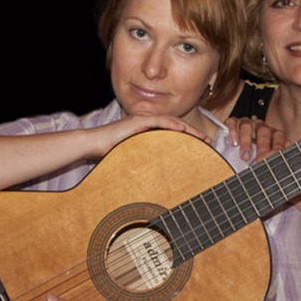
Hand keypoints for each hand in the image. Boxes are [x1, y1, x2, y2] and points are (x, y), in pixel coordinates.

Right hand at [94, 113, 212, 157]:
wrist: (92, 144)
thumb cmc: (108, 153)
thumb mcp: (131, 157)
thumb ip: (144, 162)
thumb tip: (157, 179)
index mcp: (148, 131)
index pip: (172, 132)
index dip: (188, 137)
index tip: (201, 146)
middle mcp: (147, 124)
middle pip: (176, 126)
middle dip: (194, 133)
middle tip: (208, 141)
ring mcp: (142, 120)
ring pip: (171, 122)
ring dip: (188, 129)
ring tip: (201, 136)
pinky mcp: (137, 121)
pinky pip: (158, 121)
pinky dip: (171, 124)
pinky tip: (183, 129)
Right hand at [223, 117, 288, 160]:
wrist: (231, 156)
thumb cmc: (251, 158)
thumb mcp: (264, 159)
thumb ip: (275, 155)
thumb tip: (287, 150)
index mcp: (271, 134)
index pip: (278, 135)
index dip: (278, 144)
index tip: (275, 156)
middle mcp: (259, 127)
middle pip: (263, 130)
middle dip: (262, 144)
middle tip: (260, 157)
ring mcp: (246, 124)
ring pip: (247, 126)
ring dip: (246, 141)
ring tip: (245, 156)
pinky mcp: (232, 123)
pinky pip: (233, 123)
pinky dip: (233, 131)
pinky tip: (233, 143)